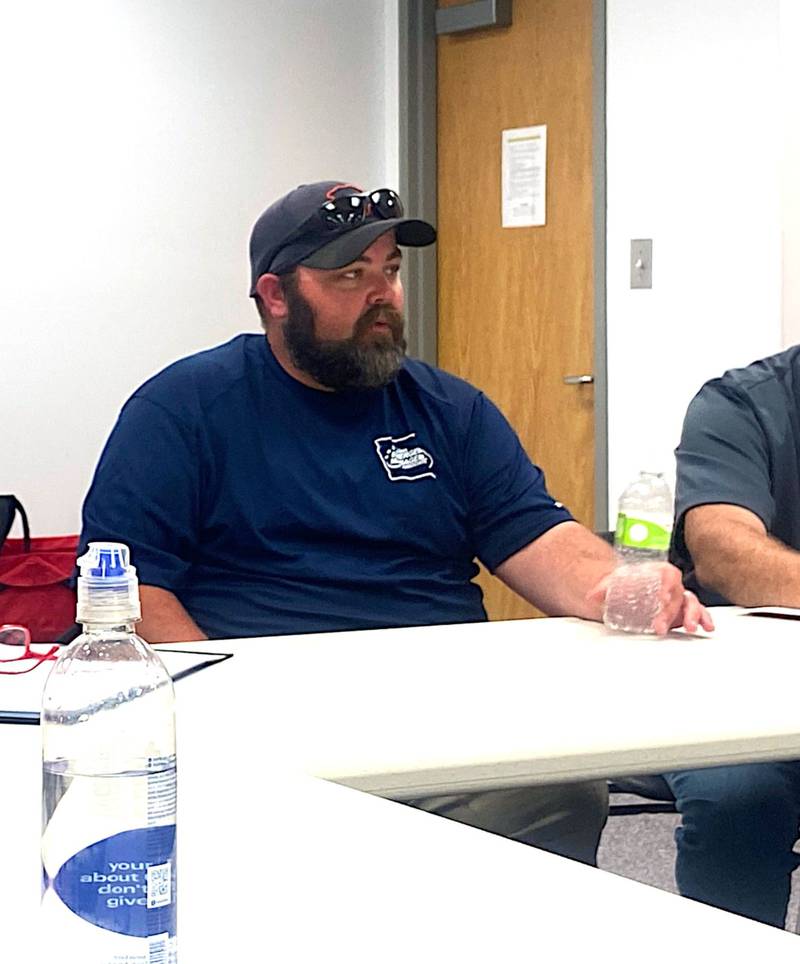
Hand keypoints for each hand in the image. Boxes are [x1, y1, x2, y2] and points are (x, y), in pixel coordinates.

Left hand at [587, 562, 714, 634]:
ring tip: (690, 627)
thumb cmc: (627, 583)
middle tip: (659, 626)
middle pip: (677, 594)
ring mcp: (679, 598)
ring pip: (691, 602)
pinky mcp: (682, 611)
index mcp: (658, 572)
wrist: (631, 588)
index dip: (667, 585)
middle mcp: (671, 584)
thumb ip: (603, 589)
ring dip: (693, 615)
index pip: (667, 574)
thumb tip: (592, 596)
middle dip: (670, 611)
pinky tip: (706, 627)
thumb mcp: (614, 583)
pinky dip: (704, 618)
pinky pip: (698, 612)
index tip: (662, 596)